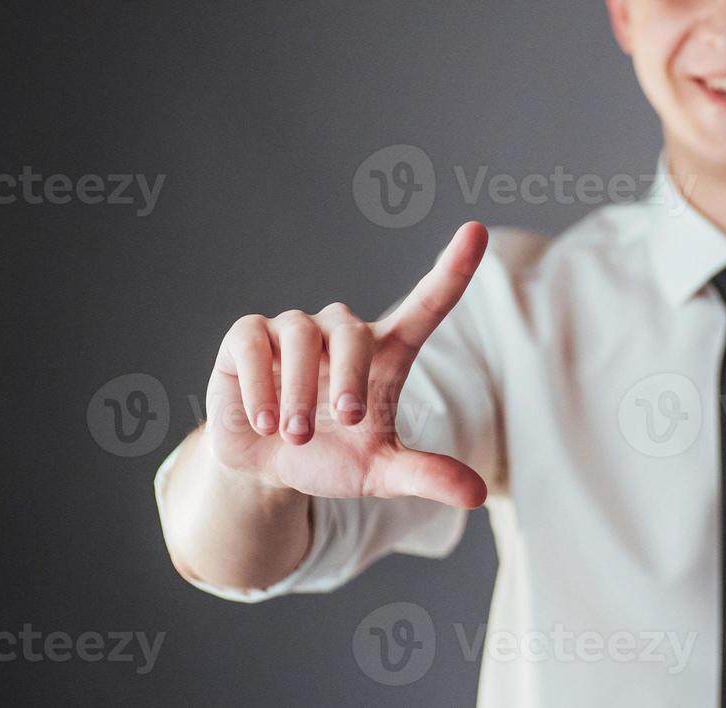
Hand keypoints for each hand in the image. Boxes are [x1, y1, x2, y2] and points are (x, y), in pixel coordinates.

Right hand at [201, 222, 489, 508]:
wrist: (269, 468)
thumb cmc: (335, 457)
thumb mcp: (381, 471)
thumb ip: (426, 475)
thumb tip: (478, 495)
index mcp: (387, 353)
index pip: (428, 302)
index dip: (453, 267)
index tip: (476, 231)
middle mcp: (342, 332)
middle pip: (353, 332)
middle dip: (350, 377)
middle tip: (347, 420)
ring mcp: (294, 330)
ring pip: (300, 337)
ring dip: (299, 390)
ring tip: (294, 434)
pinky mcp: (248, 337)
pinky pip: (252, 340)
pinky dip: (258, 382)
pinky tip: (264, 419)